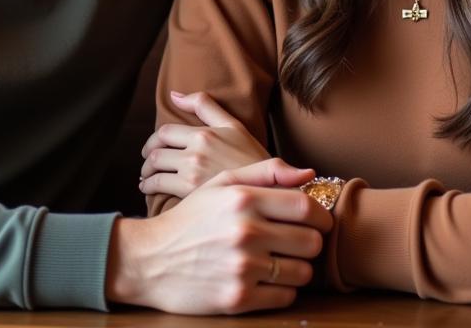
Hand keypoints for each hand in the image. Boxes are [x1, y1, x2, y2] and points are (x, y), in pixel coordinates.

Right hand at [106, 158, 331, 314]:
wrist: (151, 259)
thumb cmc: (191, 218)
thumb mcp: (221, 183)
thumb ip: (265, 172)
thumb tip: (309, 174)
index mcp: (243, 199)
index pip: (305, 207)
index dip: (320, 215)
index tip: (317, 220)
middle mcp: (245, 232)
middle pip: (311, 242)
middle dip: (309, 242)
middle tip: (295, 241)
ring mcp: (242, 267)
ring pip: (302, 272)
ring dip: (296, 267)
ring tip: (277, 260)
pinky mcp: (238, 298)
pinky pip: (285, 297)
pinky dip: (282, 289)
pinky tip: (265, 278)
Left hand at [139, 91, 269, 199]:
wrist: (269, 191)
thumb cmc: (252, 159)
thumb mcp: (233, 126)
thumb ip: (204, 106)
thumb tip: (174, 94)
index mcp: (204, 133)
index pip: (164, 132)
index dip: (153, 140)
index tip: (151, 148)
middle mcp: (195, 152)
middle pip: (155, 151)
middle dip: (146, 158)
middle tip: (146, 165)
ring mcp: (192, 173)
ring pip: (154, 170)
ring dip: (145, 175)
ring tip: (145, 180)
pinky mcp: (191, 194)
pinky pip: (159, 188)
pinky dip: (149, 188)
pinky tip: (150, 191)